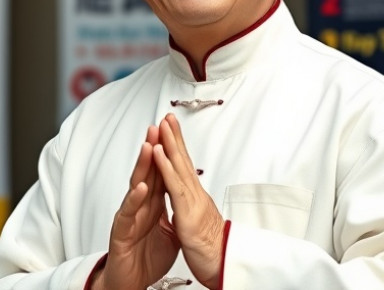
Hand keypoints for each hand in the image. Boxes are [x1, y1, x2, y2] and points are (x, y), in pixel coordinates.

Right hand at [94, 126, 179, 289]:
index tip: (172, 132)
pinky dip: (135, 200)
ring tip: (149, 146)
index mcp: (153, 205)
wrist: (130, 282)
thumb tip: (187, 199)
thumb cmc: (146, 258)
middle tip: (158, 126)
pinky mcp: (121, 233)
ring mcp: (129, 217)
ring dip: (142, 166)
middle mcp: (140, 206)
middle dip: (153, 148)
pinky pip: (128, 214)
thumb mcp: (169, 232)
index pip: (160, 173)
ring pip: (135, 186)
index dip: (166, 154)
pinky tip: (141, 188)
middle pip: (147, 172)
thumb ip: (175, 211)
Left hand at [153, 114, 224, 289]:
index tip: (172, 130)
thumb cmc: (213, 251)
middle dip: (175, 137)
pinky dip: (165, 166)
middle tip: (168, 116)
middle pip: (184, 160)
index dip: (178, 148)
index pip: (185, 168)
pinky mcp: (188, 213)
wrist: (225, 267)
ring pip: (179, 167)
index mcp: (195, 199)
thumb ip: (191, 211)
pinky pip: (174, 186)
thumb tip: (186, 203)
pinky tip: (158, 151)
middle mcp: (196, 195)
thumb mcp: (197, 226)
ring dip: (170, 143)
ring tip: (163, 125)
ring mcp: (193, 202)